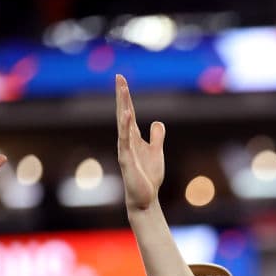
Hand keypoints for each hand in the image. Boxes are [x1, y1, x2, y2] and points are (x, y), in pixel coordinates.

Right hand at [115, 74, 165, 211]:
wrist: (145, 198)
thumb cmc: (148, 177)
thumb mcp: (156, 152)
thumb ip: (156, 137)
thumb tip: (157, 122)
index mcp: (134, 137)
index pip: (128, 112)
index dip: (126, 97)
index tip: (122, 79)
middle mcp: (127, 140)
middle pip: (123, 113)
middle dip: (122, 95)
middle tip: (119, 77)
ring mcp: (125, 149)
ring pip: (123, 124)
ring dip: (123, 106)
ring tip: (122, 89)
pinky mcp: (127, 160)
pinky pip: (126, 141)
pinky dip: (126, 127)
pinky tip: (127, 115)